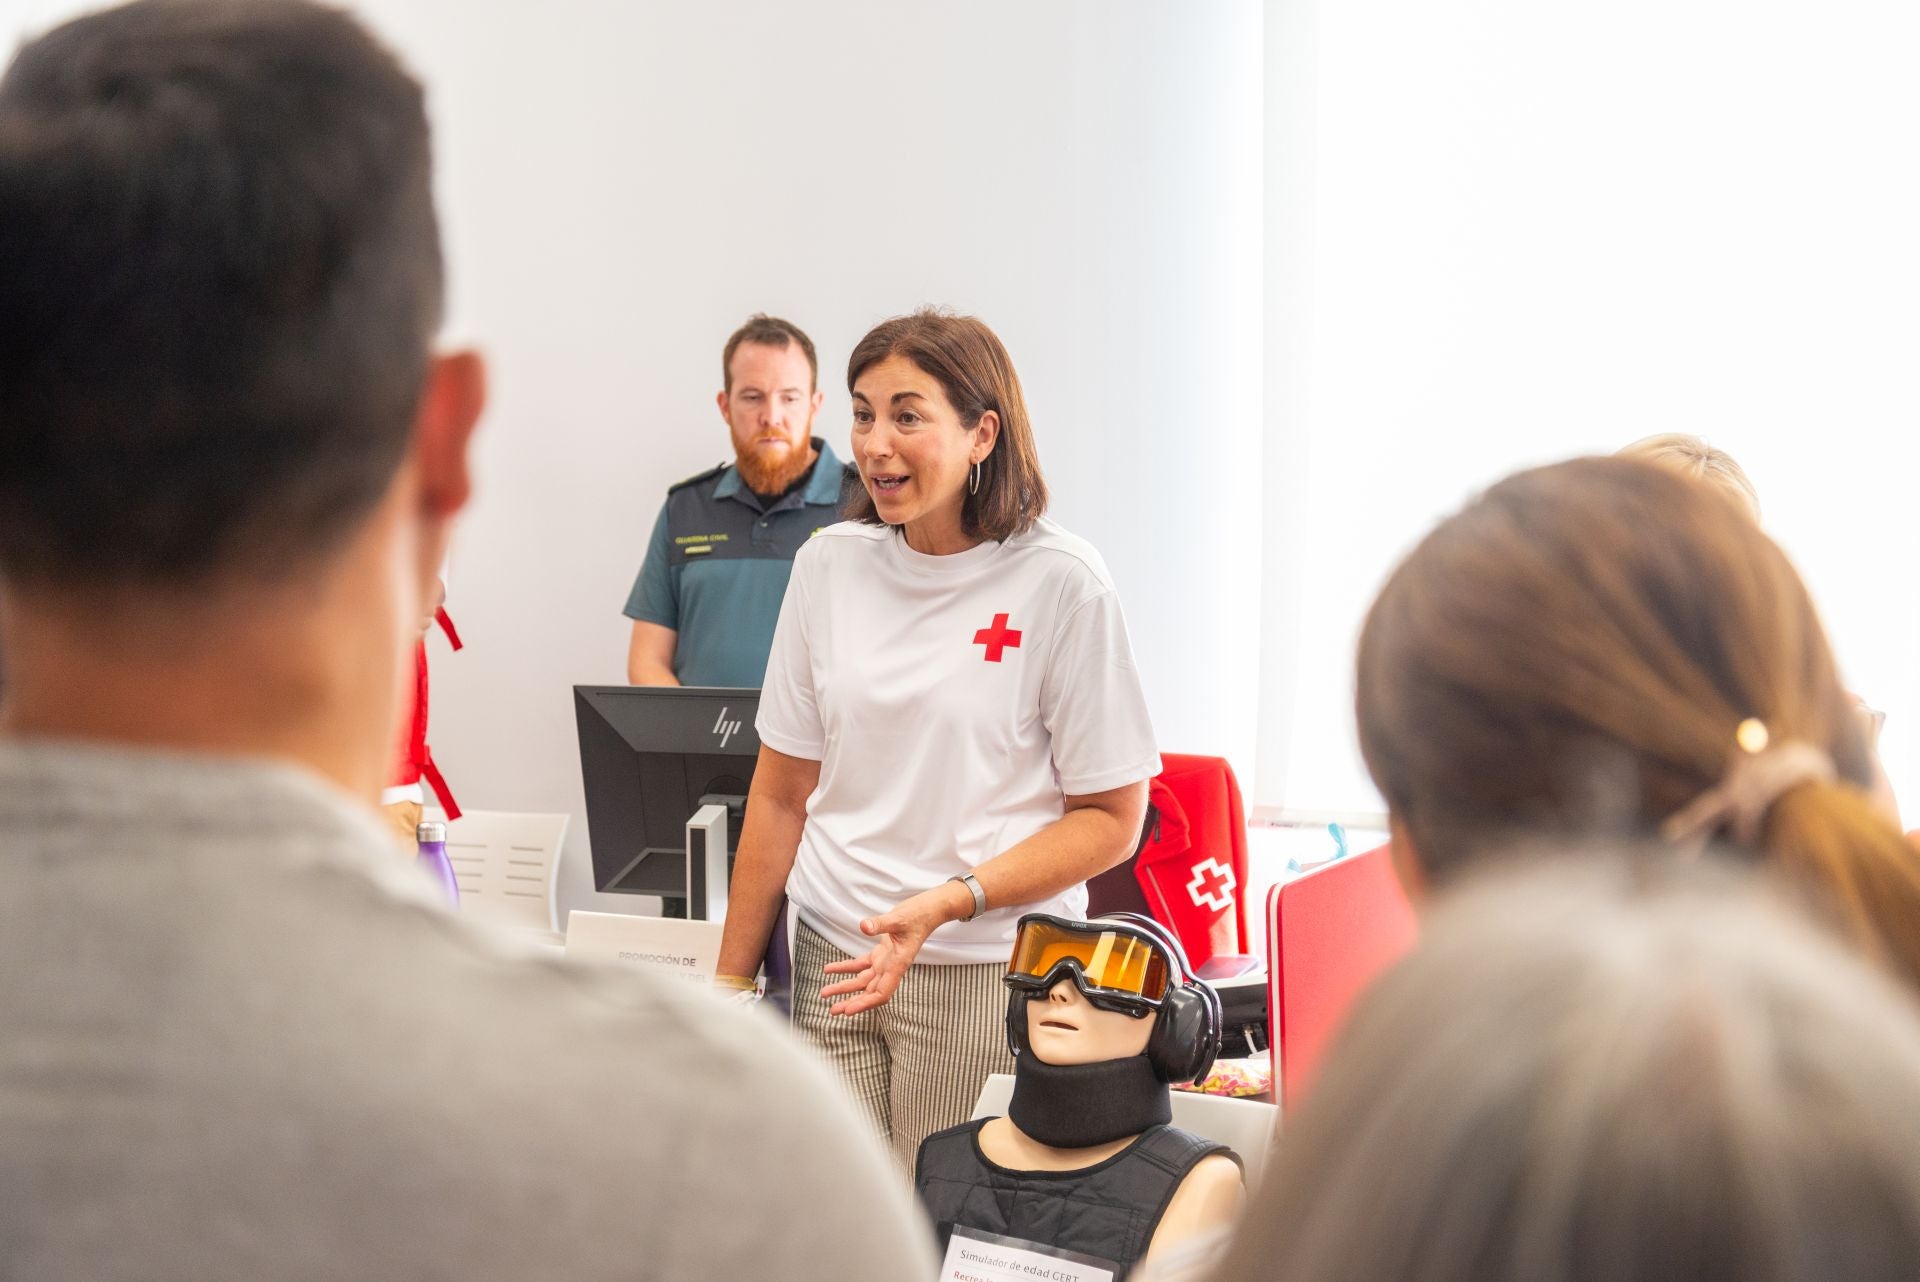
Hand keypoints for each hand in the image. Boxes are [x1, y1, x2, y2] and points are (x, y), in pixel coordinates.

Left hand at [819, 882, 967, 1015]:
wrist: (929, 910)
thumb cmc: (919, 915)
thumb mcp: (899, 917)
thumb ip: (881, 923)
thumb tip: (864, 926)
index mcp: (898, 964)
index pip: (881, 992)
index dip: (865, 1003)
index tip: (848, 1011)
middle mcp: (891, 967)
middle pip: (869, 991)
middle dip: (851, 1001)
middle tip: (833, 1010)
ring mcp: (886, 960)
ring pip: (863, 980)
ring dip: (845, 987)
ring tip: (826, 994)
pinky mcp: (881, 952)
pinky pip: (861, 964)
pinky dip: (845, 967)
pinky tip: (830, 969)